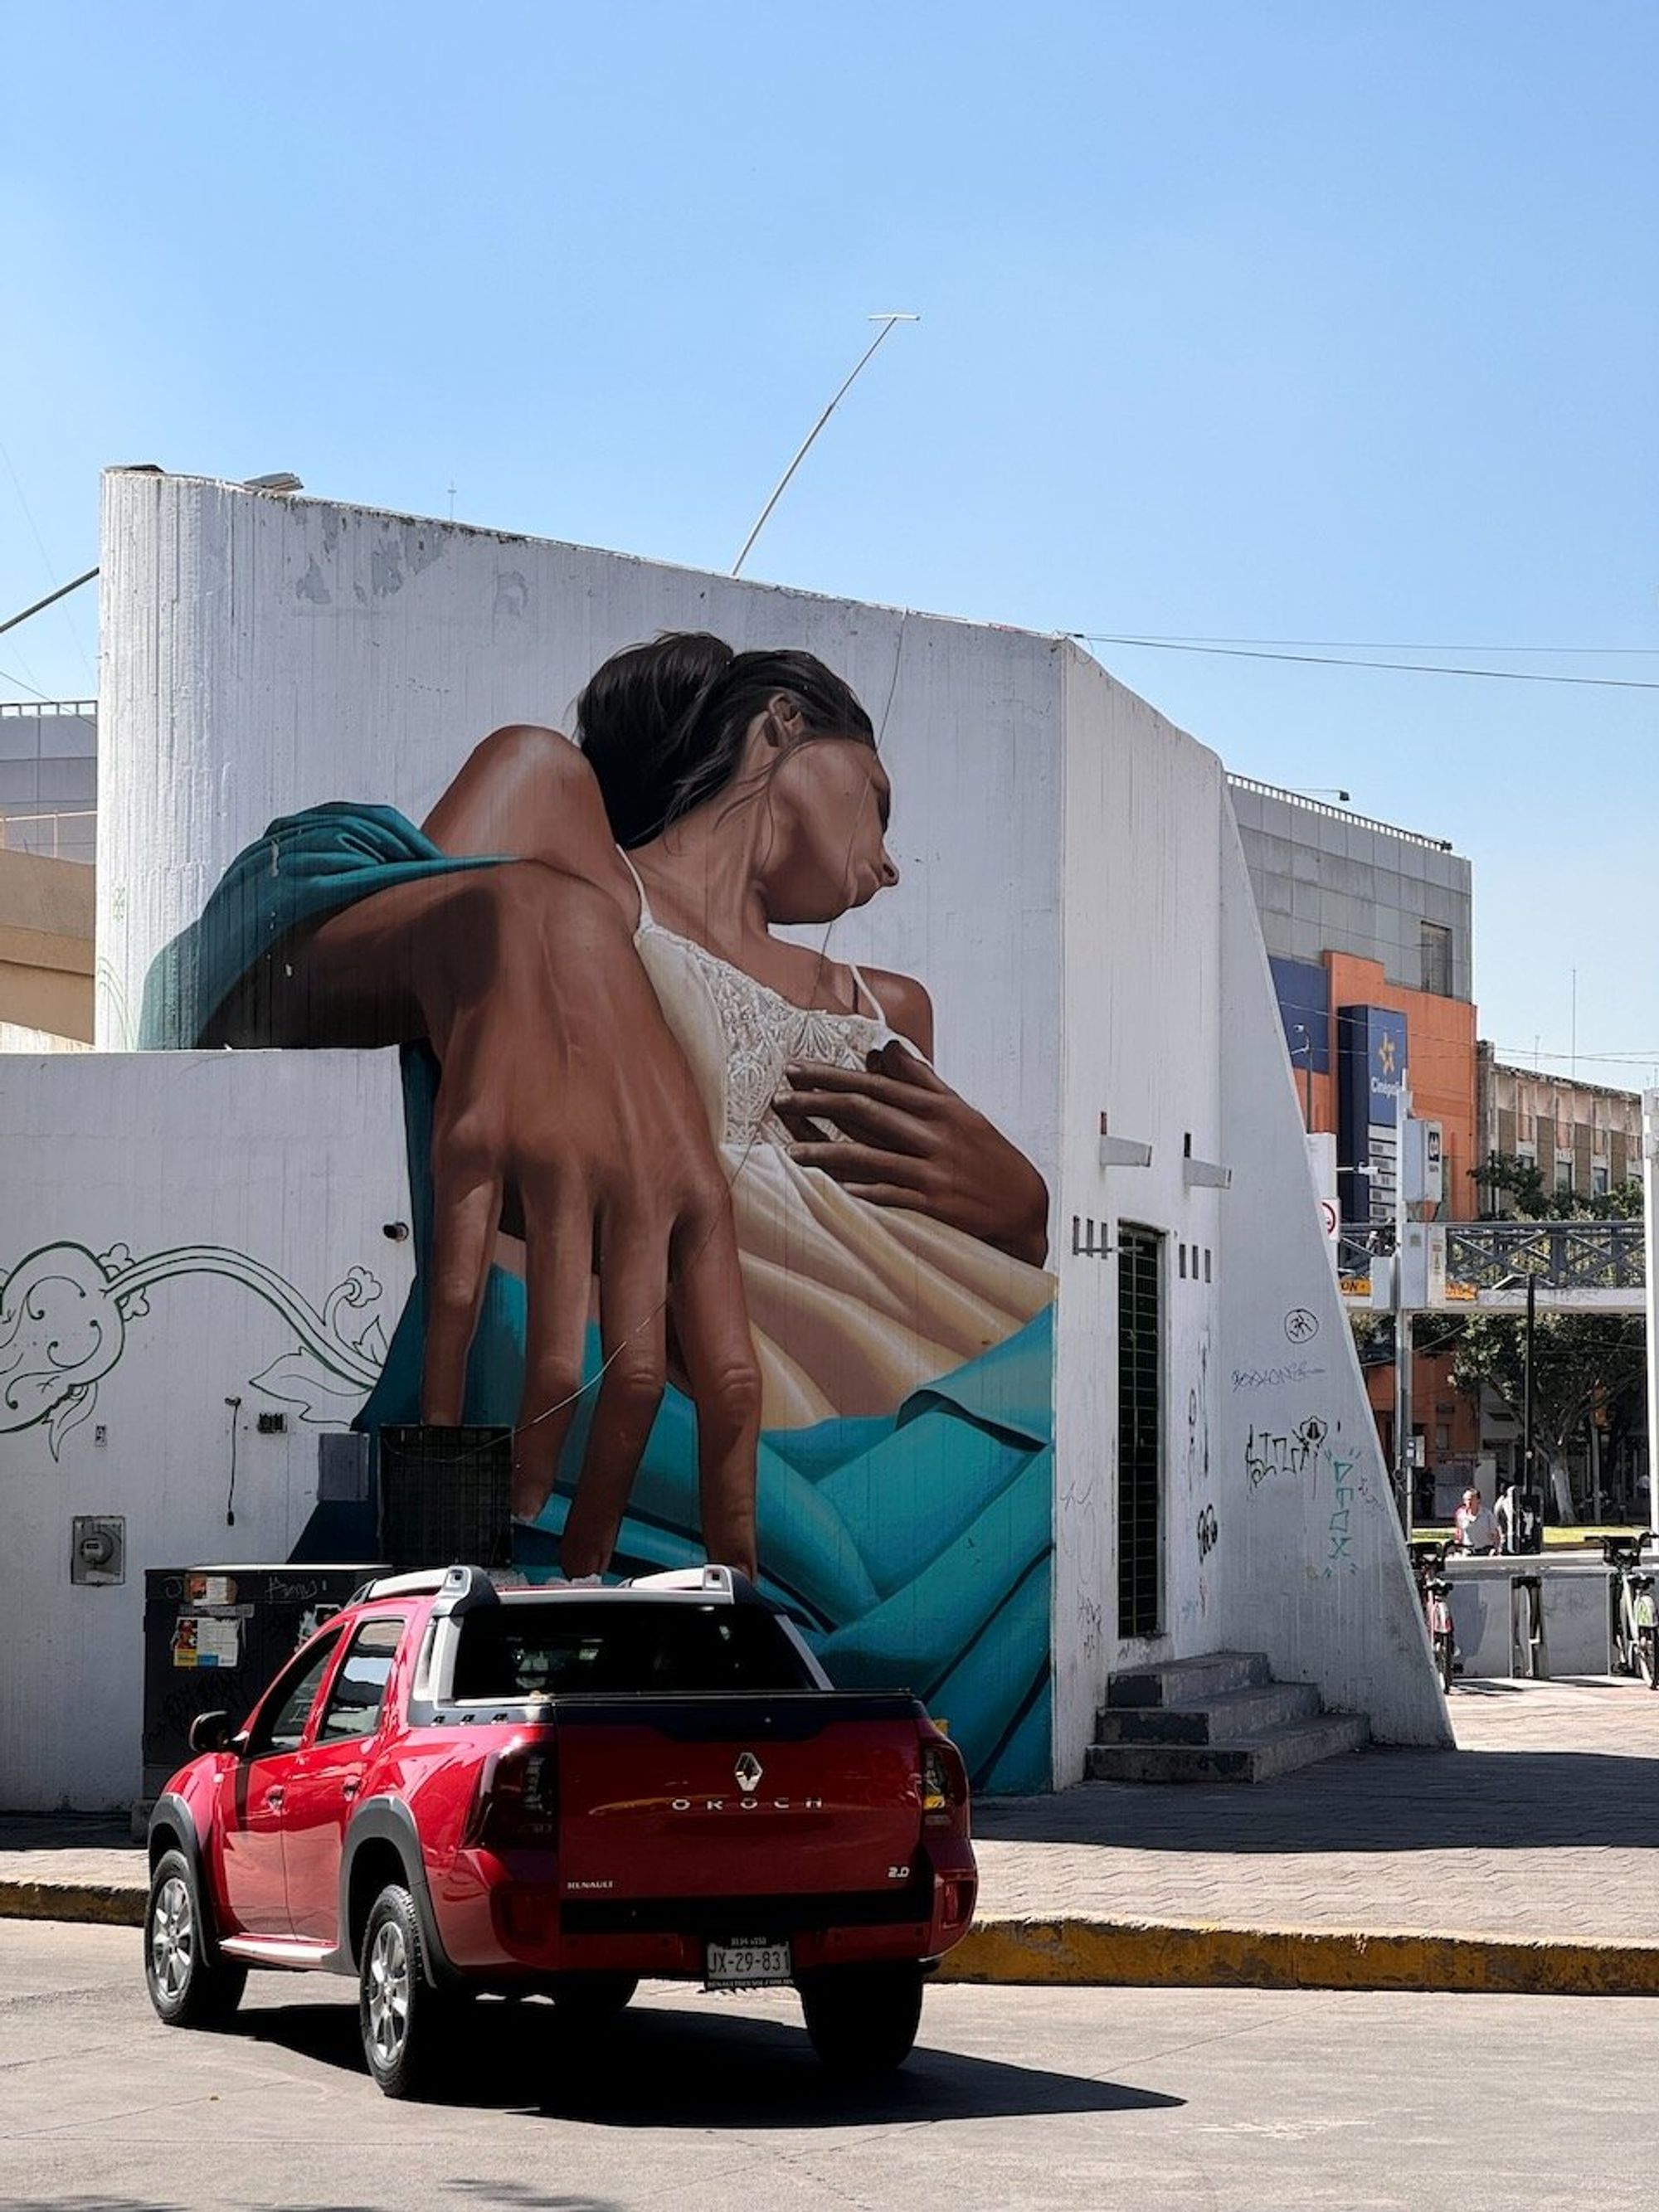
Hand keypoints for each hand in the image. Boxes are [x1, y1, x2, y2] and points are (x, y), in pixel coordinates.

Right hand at [337, 862, 760, 1578]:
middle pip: (640, 1379)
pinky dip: (452, 1365)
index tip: (735, 1554)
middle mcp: (643, 1199)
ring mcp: (560, 1175)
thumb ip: (683, 1260)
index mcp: (704, 1211)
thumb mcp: (681, 1156)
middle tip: (593, 1554)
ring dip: (537, 1447)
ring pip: (555, 1345)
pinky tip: (443, 1421)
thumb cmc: (618, 1067)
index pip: (732, 1368)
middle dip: (619, 1485)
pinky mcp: (480, 1152)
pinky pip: (461, 1280)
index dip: (736, 1471)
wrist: (542, 945)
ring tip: (521, 1506)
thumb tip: (685, 1379)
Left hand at [774, 1040, 1048, 1266]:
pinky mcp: (935, 1204)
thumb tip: (885, 1049)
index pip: (875, 1084)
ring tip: (789, 1152)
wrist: (1024, 1204)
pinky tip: (830, 1191)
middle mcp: (934, 1134)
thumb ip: (921, 1080)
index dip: (832, 1076)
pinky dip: (861, 1192)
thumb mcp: (961, 1111)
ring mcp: (934, 1170)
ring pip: (870, 1156)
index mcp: (938, 1108)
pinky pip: (890, 1196)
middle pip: (866, 1112)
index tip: (795, 1069)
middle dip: (818, 1103)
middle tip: (779, 1098)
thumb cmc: (988, 1155)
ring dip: (826, 1154)